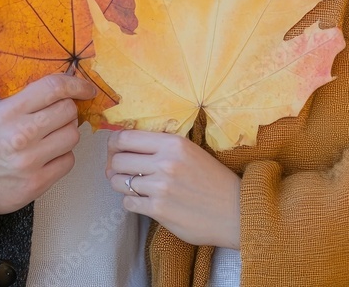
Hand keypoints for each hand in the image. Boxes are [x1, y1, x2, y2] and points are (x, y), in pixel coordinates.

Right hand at [0, 73, 95, 213]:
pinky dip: (63, 157)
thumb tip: (67, 87)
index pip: (53, 88)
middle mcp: (21, 134)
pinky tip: (48, 156)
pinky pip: (68, 161)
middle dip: (68, 111)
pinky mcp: (37, 183)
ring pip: (72, 136)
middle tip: (57, 117)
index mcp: (10, 111)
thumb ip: (30, 98)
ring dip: (66, 134)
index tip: (87, 89)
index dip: (76, 85)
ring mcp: (30, 161)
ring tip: (50, 138)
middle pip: (68, 111)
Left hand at [106, 130, 240, 247]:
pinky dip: (131, 202)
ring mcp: (160, 188)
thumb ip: (161, 146)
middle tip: (119, 169)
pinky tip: (142, 200)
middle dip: (114, 164)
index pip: (126, 137)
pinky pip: (128, 203)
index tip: (114, 148)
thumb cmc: (211, 178)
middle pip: (119, 159)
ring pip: (119, 182)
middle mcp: (164, 162)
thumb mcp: (189, 151)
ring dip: (121, 184)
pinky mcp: (159, 210)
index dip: (114, 143)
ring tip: (130, 185)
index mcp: (172, 143)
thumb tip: (127, 143)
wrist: (234, 210)